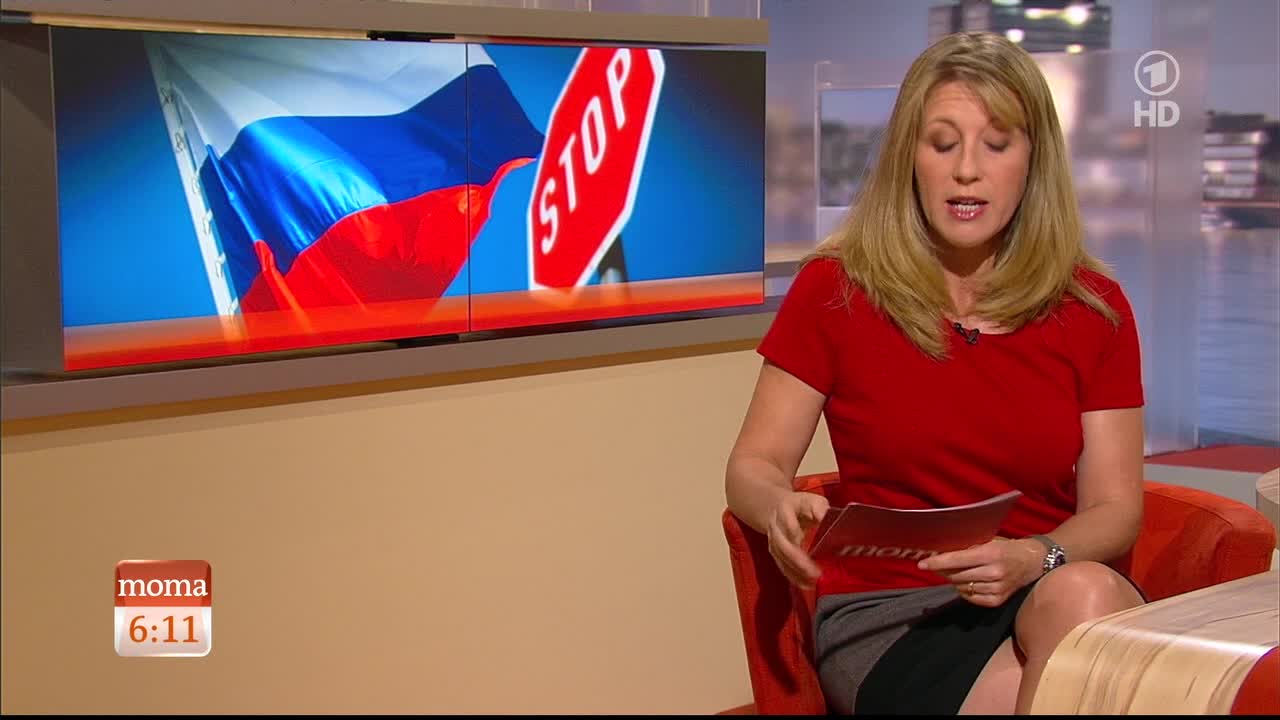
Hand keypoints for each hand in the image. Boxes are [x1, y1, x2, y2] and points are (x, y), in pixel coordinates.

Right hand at [767, 491, 829, 589]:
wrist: (777, 507)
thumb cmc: (801, 506)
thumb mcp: (813, 500)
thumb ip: (821, 509)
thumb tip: (828, 520)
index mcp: (785, 509)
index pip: (788, 522)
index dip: (796, 533)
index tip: (810, 546)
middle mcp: (775, 525)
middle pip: (783, 545)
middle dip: (798, 561)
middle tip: (815, 572)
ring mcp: (773, 540)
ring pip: (781, 558)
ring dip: (796, 571)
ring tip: (813, 581)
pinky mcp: (774, 552)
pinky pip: (782, 566)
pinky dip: (794, 577)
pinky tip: (806, 584)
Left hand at [917, 537, 1044, 606]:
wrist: (1033, 562)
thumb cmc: (1006, 548)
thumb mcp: (988, 541)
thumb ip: (967, 547)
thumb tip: (940, 552)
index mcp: (991, 554)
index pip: (956, 559)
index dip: (937, 562)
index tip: (922, 564)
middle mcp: (994, 572)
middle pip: (956, 575)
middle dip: (943, 570)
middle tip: (937, 565)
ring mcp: (996, 588)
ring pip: (961, 587)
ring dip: (955, 579)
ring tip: (961, 571)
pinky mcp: (997, 601)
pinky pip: (970, 597)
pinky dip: (965, 590)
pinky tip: (971, 581)